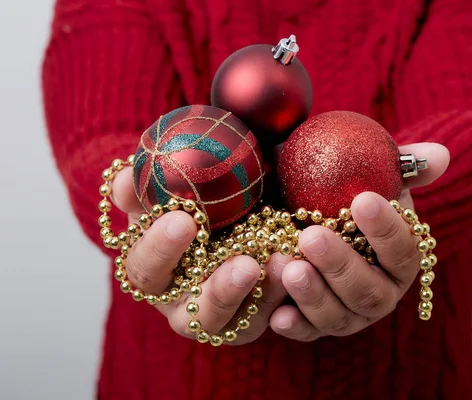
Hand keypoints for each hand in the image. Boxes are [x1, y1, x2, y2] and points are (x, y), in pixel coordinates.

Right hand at [111, 169, 290, 344]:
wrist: (231, 216)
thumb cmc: (193, 204)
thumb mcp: (170, 188)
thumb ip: (147, 183)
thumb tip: (124, 179)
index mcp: (151, 270)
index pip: (143, 268)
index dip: (159, 248)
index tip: (185, 219)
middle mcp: (178, 302)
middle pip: (190, 314)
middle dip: (219, 290)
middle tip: (247, 264)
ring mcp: (214, 317)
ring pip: (229, 323)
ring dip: (260, 298)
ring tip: (281, 265)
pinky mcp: (245, 323)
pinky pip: (261, 320)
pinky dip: (279, 296)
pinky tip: (294, 267)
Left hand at [269, 143, 449, 340]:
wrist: (307, 218)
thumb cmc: (342, 195)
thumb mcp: (370, 174)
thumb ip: (403, 165)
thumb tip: (439, 156)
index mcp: (400, 259)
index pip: (403, 250)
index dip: (386, 229)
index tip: (362, 200)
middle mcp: (381, 292)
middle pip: (370, 290)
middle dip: (341, 265)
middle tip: (312, 236)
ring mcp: (350, 314)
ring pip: (340, 315)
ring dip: (315, 295)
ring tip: (290, 268)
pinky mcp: (317, 326)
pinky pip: (308, 333)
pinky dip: (295, 326)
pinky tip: (277, 316)